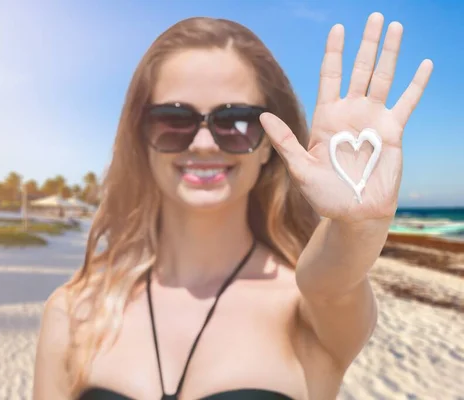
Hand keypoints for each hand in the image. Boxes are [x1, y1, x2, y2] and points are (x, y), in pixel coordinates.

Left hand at [260, 12, 432, 223]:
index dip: (334, 52)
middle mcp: (350, 112)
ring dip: (390, 53)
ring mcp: (372, 119)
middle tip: (373, 16)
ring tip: (395, 27)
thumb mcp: (300, 168)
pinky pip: (407, 102)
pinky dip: (416, 84)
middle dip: (366, 43)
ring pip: (383, 78)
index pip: (330, 76)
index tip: (337, 28)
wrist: (354, 213)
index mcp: (326, 117)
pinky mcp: (393, 131)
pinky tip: (424, 64)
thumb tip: (261, 116)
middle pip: (359, 69)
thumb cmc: (324, 195)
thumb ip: (284, 141)